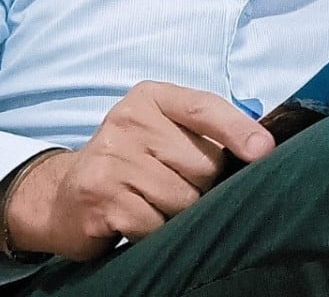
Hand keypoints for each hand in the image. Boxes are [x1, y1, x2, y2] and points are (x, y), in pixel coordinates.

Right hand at [6, 81, 274, 260]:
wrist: (63, 194)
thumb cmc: (133, 159)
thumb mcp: (165, 129)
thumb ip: (207, 129)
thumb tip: (261, 145)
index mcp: (152, 97)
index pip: (205, 108)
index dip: (239, 130)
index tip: (265, 151)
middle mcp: (128, 120)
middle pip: (203, 164)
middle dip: (202, 184)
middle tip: (175, 183)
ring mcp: (111, 157)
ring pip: (183, 199)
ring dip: (178, 212)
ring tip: (154, 202)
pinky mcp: (99, 197)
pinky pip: (155, 225)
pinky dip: (154, 230)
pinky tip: (136, 218)